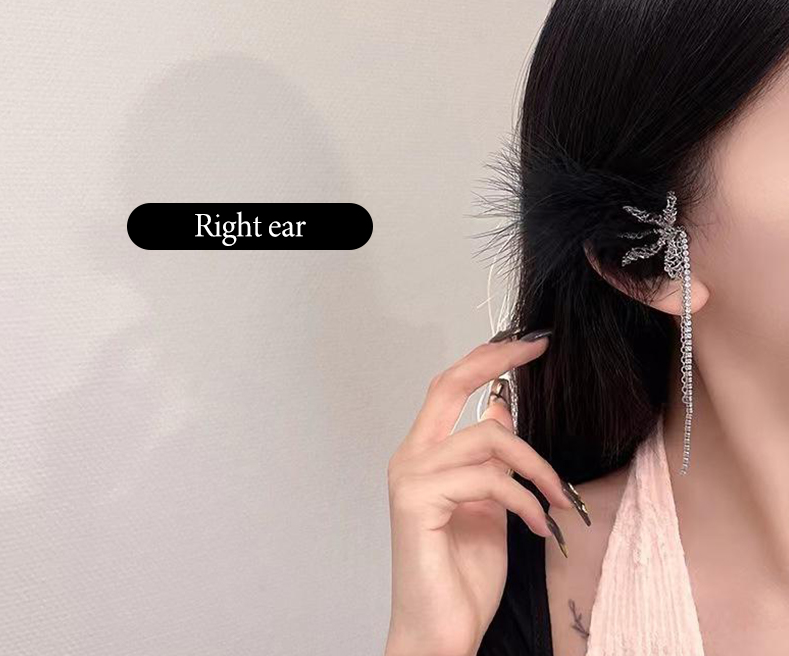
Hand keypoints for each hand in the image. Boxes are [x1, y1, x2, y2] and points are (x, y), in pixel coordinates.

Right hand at [383, 331, 575, 655]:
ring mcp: (409, 477)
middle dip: (495, 360)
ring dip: (537, 467)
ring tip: (559, 502)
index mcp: (423, 454)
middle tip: (537, 347)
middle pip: (448, 385)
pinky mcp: (418, 501)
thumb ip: (489, 459)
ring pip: (487, 439)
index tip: (528, 342)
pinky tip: (541, 527)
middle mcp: (409, 457)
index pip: (448, 388)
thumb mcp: (489, 504)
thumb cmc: (463, 574)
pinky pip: (488, 480)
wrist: (441, 632)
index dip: (486, 359)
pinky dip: (525, 501)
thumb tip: (499, 412)